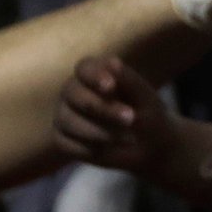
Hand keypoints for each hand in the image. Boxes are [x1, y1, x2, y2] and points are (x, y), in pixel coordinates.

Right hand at [52, 56, 180, 176]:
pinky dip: (86, 148)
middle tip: (130, 118)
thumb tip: (112, 62)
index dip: (94, 76)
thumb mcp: (146, 99)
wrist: (149, 148)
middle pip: (72, 93)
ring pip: (66, 119)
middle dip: (99, 107)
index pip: (84, 68)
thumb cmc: (147, 114)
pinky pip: (63, 142)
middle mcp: (74, 91)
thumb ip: (130, 81)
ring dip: (96, 131)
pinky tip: (108, 149)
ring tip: (127, 139)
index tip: (110, 86)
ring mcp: (65, 115)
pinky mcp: (62, 139)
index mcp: (94, 74)